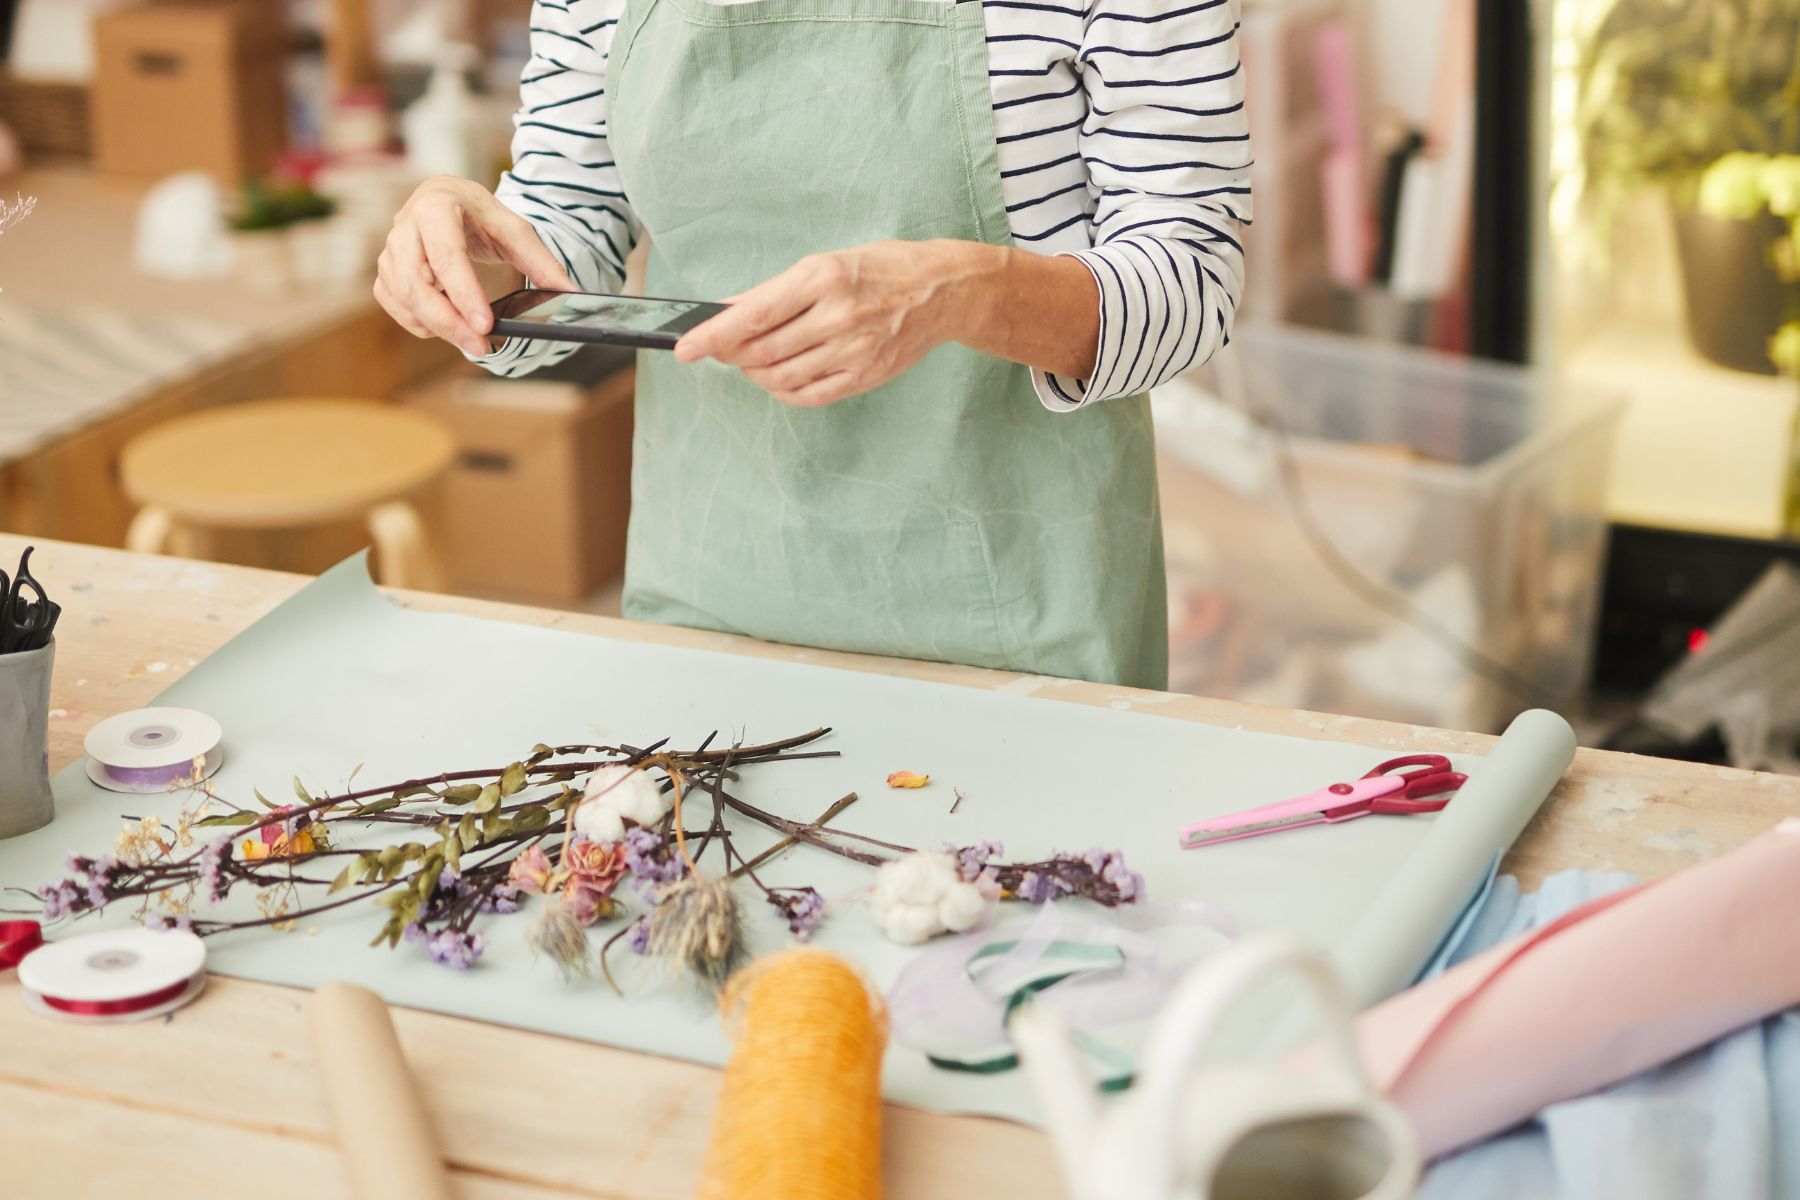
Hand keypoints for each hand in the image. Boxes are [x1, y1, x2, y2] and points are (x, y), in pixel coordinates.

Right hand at [374, 176, 576, 356]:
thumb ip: (542, 262)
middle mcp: (406, 226)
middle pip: (414, 283)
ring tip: (469, 338)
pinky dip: (416, 321)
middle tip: (481, 347)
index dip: (464, 294)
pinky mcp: (387, 268)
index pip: (447, 256)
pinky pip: (392, 301)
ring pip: (400, 296)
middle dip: (447, 321)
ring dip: (433, 325)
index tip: (485, 325)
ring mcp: (391, 248)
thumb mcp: (515, 230)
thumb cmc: (481, 215)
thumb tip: (571, 295)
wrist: (448, 198)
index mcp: (437, 207)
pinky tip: (445, 327)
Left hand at [673, 239, 998, 407]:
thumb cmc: (880, 269)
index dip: (713, 336)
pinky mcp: (865, 375)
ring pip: (781, 377)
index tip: (685, 349)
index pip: (753, 316)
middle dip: (731, 354)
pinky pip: (809, 395)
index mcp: (822, 277)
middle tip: (721, 348)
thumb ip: (775, 291)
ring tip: (753, 359)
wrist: (942, 291)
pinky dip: (783, 390)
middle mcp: (838, 315)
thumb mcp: (825, 262)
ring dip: (755, 372)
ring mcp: (853, 350)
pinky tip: (779, 376)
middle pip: (761, 351)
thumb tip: (726, 310)